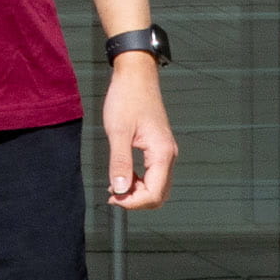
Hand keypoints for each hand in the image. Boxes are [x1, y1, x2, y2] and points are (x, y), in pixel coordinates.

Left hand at [100, 55, 177, 209]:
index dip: (133, 202)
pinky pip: (153, 174)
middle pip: (159, 194)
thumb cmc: (127, 99)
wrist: (136, 76)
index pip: (155, 193)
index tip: (112, 198)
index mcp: (162, 153)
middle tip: (111, 195)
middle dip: (136, 200)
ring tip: (113, 186)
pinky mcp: (158, 148)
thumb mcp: (118, 132)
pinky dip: (138, 181)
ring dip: (137, 192)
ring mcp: (165, 152)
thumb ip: (119, 163)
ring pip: (157, 186)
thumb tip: (118, 190)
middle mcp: (168, 155)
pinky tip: (121, 176)